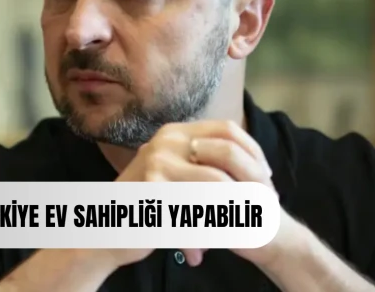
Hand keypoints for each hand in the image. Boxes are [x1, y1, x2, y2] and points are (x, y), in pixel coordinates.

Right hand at [112, 120, 274, 267]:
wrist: (107, 228)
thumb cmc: (146, 203)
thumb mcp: (170, 170)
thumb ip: (200, 161)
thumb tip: (253, 163)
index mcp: (174, 132)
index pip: (228, 129)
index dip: (254, 152)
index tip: (266, 179)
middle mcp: (166, 141)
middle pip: (229, 155)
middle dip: (252, 183)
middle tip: (267, 207)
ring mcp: (157, 165)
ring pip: (217, 185)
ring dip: (238, 208)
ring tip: (248, 228)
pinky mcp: (153, 192)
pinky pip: (197, 211)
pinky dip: (213, 229)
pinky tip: (215, 245)